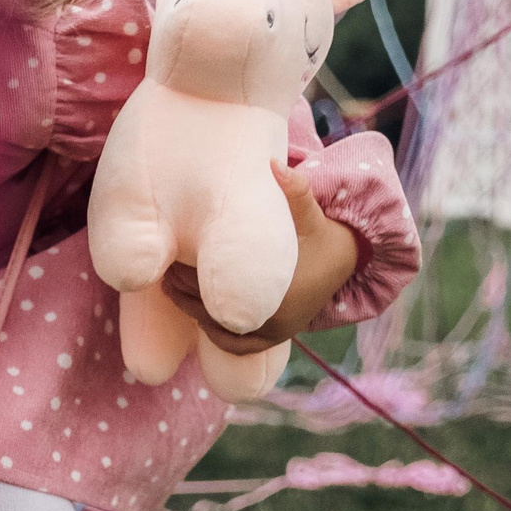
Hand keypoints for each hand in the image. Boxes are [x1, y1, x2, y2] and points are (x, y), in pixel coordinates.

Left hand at [160, 160, 357, 354]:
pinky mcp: (276, 338)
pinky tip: (194, 310)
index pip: (220, 293)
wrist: (345, 260)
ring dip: (193, 314)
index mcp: (280, 295)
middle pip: (216, 315)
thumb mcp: (308, 211)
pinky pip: (236, 346)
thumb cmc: (318, 231)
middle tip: (165, 274)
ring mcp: (277, 333)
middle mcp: (277, 321)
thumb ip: (295, 189)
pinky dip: (213, 333)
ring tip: (170, 289)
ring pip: (221, 334)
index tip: (172, 261)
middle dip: (186, 294)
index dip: (191, 278)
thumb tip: (274, 164)